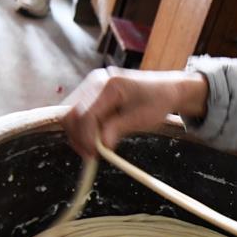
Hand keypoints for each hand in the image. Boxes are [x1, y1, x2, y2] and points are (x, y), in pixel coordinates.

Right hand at [60, 68, 208, 159]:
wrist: (165, 89)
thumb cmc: (157, 102)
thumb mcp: (141, 119)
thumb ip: (119, 129)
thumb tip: (101, 145)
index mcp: (110, 86)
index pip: (87, 113)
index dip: (87, 137)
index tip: (93, 154)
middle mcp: (96, 81)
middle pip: (72, 112)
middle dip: (78, 136)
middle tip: (90, 155)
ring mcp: (91, 85)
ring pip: (71, 113)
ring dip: (78, 133)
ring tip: (92, 149)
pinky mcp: (91, 92)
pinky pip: (78, 112)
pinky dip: (82, 128)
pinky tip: (94, 139)